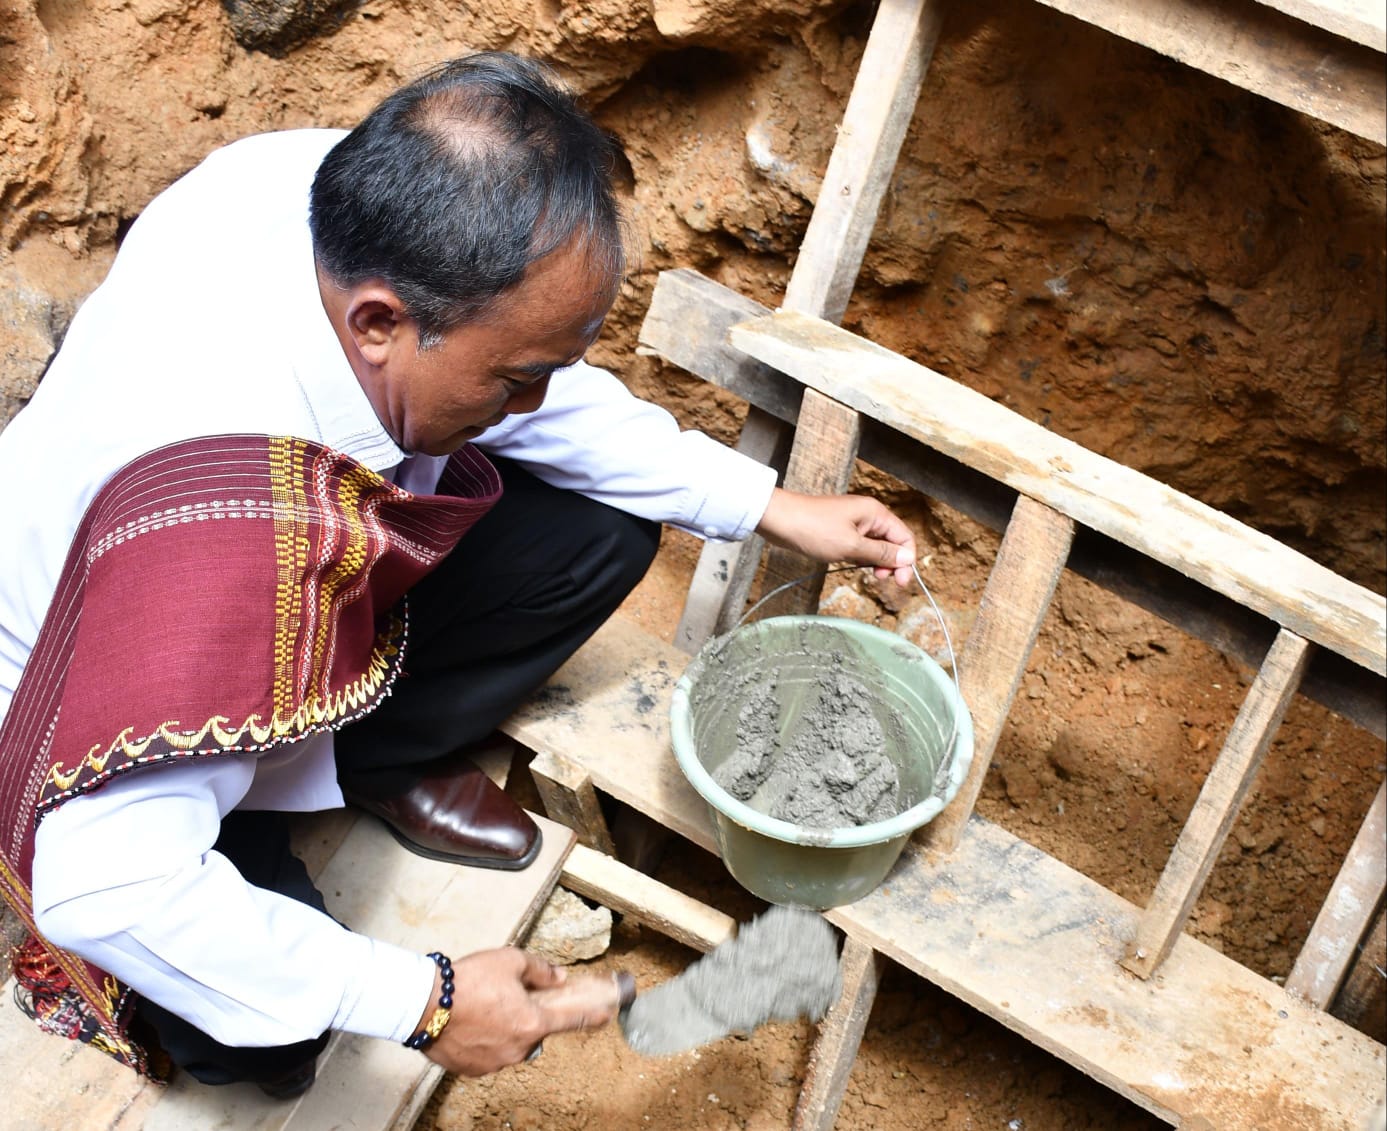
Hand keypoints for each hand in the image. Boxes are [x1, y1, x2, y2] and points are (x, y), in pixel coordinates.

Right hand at [419, 948, 623, 1075]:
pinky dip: (485, 1040)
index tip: (606, 1016)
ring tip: (481, 1008)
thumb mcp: (510, 961)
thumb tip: (557, 978)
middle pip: (534, 1031)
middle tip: (505, 998)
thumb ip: (540, 971)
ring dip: (504, 1028)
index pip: (571, 1021)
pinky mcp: (473, 1070)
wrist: (424, 1005)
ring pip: (511, 1043)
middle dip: (526, 1015)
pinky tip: (470, 1023)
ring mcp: (495, 1063)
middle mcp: (518, 1048)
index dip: (591, 1017)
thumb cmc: (467, 981)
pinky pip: (489, 1054)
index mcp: (532, 1023)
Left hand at [755, 488, 916, 586]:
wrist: (779, 519)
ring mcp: (854, 522)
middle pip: (892, 541)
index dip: (906, 560)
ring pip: (876, 545)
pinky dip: (861, 558)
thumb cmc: (813, 529)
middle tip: (880, 579)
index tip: (900, 582)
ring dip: (876, 562)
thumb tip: (907, 558)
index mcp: (876, 513)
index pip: (905, 537)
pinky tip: (854, 566)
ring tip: (868, 574)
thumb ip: (880, 554)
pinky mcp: (841, 530)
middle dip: (891, 562)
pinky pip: (860, 546)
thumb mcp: (851, 547)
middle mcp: (868, 515)